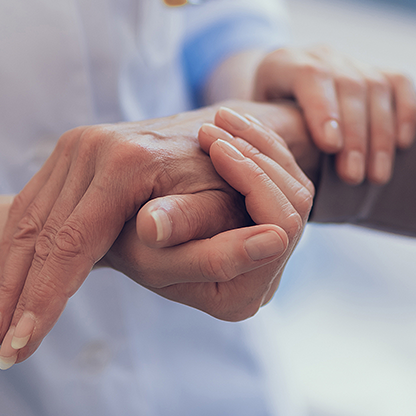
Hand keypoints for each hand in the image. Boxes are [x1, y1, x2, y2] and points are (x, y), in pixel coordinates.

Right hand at [0, 104, 313, 367]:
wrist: (222, 135)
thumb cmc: (227, 185)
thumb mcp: (221, 207)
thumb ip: (190, 223)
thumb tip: (151, 232)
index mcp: (127, 164)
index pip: (72, 243)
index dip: (46, 298)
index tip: (24, 345)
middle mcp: (91, 147)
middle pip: (39, 234)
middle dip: (17, 298)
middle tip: (1, 353)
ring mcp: (76, 145)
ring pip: (26, 219)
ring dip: (7, 278)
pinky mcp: (69, 150)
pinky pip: (31, 204)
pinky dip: (15, 248)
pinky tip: (5, 286)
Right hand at [102, 107, 312, 318]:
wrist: (121, 229)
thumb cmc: (126, 240)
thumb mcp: (144, 238)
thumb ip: (167, 228)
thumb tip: (156, 227)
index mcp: (236, 298)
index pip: (276, 228)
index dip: (252, 182)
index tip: (218, 146)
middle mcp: (262, 285)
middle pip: (292, 208)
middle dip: (257, 159)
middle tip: (218, 121)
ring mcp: (271, 258)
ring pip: (293, 188)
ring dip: (259, 145)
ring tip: (220, 117)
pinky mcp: (269, 229)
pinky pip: (283, 178)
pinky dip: (259, 145)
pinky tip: (229, 121)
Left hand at [252, 45, 415, 185]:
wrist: (282, 101)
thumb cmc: (266, 127)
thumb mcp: (253, 127)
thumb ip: (260, 137)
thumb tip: (267, 166)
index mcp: (283, 63)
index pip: (310, 75)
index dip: (323, 108)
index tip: (330, 146)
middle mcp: (321, 55)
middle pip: (348, 85)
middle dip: (355, 135)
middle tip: (352, 176)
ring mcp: (351, 61)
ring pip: (376, 87)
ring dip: (380, 135)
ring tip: (376, 176)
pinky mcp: (378, 70)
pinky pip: (400, 83)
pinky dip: (405, 112)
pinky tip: (402, 144)